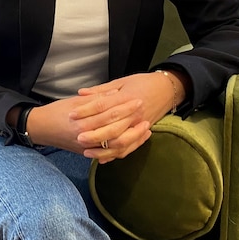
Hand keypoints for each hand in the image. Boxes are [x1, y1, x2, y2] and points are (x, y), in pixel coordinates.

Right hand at [24, 90, 149, 161]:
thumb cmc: (57, 111)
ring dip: (132, 140)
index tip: (138, 101)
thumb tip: (115, 94)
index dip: (125, 107)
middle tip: (146, 116)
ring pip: (115, 148)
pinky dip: (122, 150)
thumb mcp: (75, 101)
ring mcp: (86, 148)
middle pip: (115, 133)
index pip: (109, 114)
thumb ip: (96, 99)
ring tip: (145, 131)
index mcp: (82, 121)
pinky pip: (109, 156)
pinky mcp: (87, 154)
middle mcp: (85, 137)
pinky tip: (133, 143)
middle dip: (132, 125)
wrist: (41, 128)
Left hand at [72, 71, 186, 162]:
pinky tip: (101, 157)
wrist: (167, 89)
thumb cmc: (143, 82)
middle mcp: (133, 114)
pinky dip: (114, 154)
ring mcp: (138, 125)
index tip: (71, 115)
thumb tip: (81, 93)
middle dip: (94, 135)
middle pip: (112, 128)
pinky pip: (128, 148)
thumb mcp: (122, 82)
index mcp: (126, 98)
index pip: (102, 106)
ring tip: (86, 150)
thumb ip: (101, 90)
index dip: (86, 111)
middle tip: (78, 137)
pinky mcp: (141, 133)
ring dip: (103, 149)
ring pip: (120, 142)